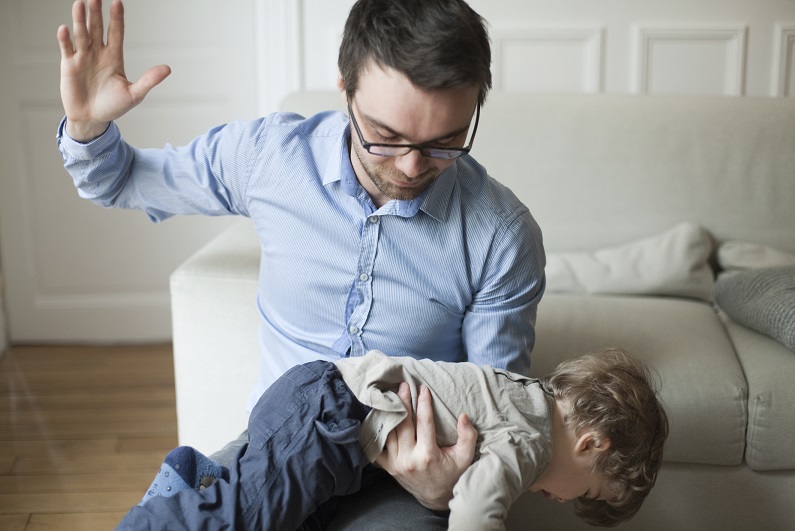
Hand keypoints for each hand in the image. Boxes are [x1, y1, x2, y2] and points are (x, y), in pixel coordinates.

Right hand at [56, 0, 170, 140]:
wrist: (93, 119)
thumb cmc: (113, 106)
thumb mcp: (134, 94)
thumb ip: (148, 80)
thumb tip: (167, 69)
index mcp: (114, 57)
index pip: (116, 33)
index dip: (117, 18)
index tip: (117, 2)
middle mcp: (98, 53)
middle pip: (97, 28)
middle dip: (97, 13)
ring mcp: (83, 57)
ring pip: (82, 34)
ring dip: (80, 20)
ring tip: (81, 4)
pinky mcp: (69, 65)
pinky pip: (67, 49)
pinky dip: (65, 39)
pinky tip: (65, 28)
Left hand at [375, 382, 477, 510]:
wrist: (436, 498)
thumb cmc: (452, 475)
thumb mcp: (465, 458)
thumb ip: (468, 436)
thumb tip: (463, 415)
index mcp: (428, 455)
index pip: (424, 422)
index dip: (423, 403)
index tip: (423, 388)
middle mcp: (409, 459)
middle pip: (403, 423)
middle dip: (403, 401)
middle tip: (403, 385)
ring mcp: (396, 464)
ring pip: (389, 433)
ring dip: (390, 413)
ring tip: (391, 396)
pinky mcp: (389, 467)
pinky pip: (379, 447)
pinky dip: (379, 432)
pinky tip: (381, 417)